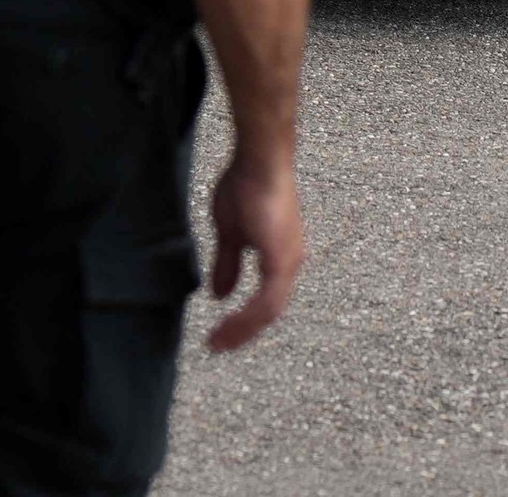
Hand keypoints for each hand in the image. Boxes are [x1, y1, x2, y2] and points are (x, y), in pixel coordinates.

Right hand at [203, 148, 304, 352]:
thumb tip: (220, 294)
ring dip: (243, 329)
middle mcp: (290, 263)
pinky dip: (247, 316)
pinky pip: (267, 300)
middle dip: (242, 332)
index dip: (243, 321)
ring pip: (269, 311)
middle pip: (269, 312)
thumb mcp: (230, 232)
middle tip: (216, 347)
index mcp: (279, 258)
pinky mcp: (282, 259)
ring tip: (218, 342)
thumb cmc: (246, 184)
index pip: (264, 302)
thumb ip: (228, 264)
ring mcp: (289, 262)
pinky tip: (230, 324)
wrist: (259, 159)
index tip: (219, 335)